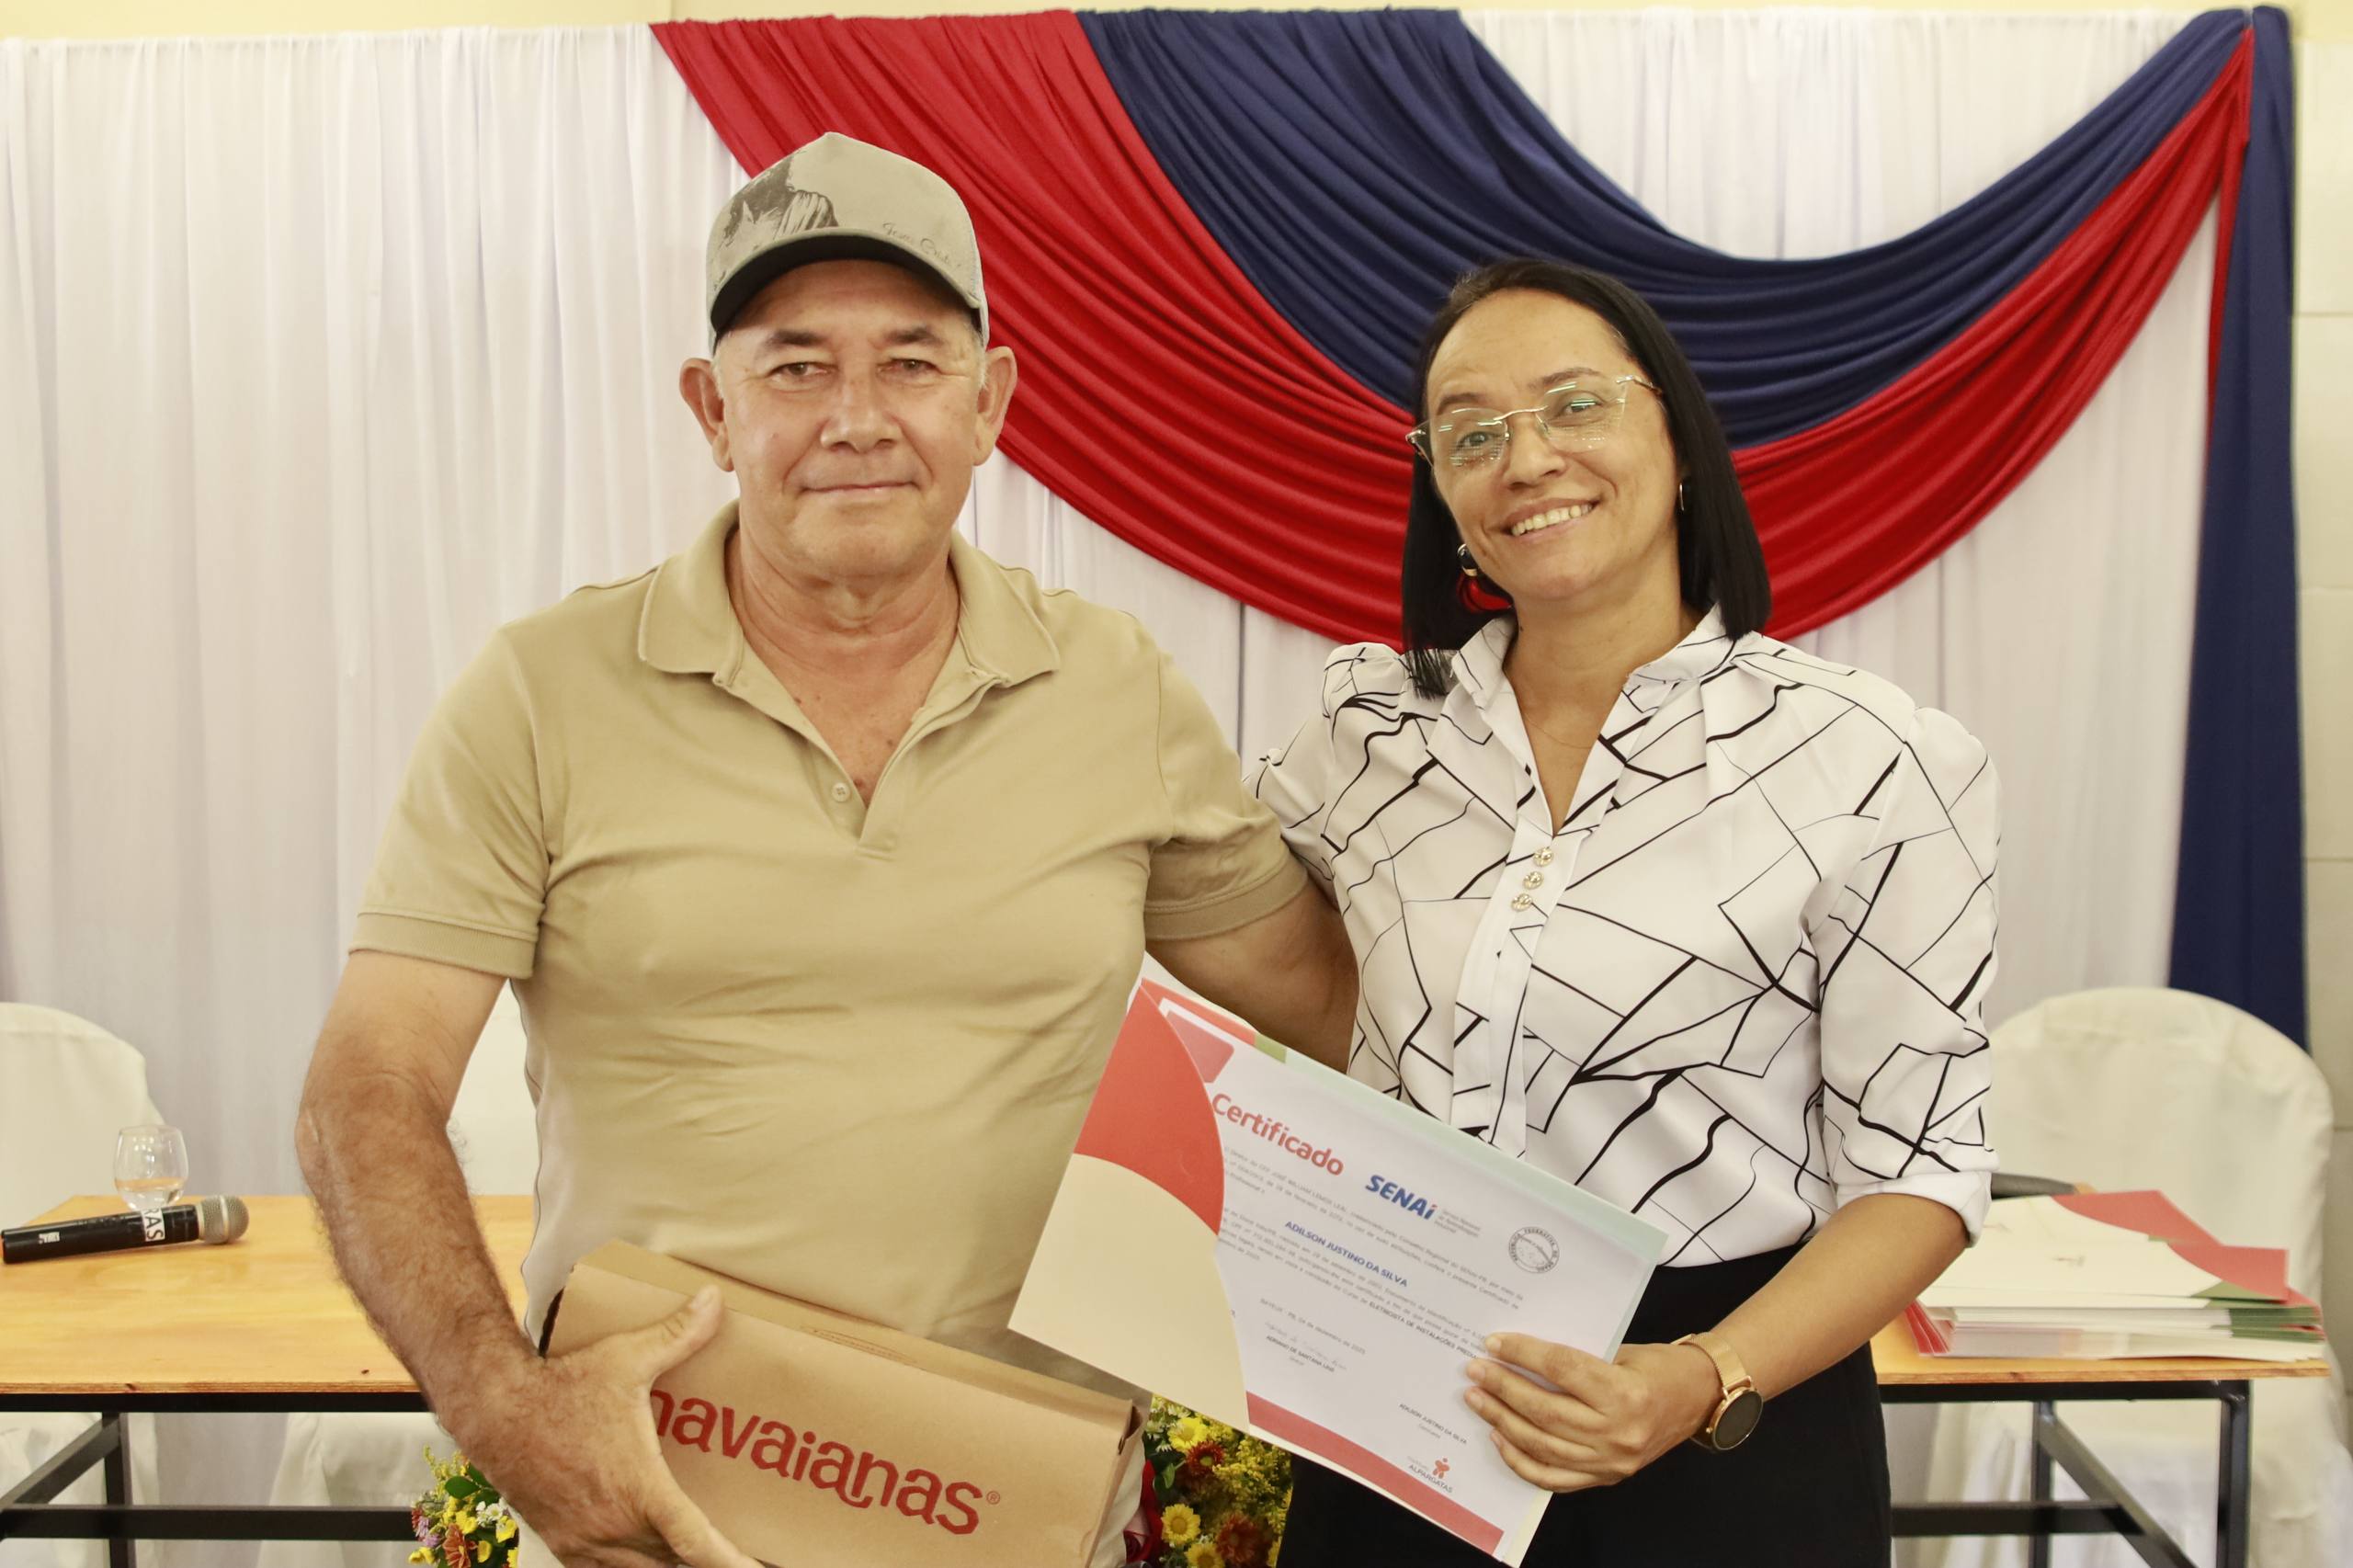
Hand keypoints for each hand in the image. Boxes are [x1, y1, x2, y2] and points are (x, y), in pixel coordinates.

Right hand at [446, 1287, 761, 1567]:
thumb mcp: (626, 1357)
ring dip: (672, 1566)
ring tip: (701, 1558)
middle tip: (742, 1557)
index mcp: (639, 1489)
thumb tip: (716, 1300)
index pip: (697, 1544)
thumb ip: (678, 1333)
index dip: (732, 1563)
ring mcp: (585, 1542)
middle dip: (709, 1565)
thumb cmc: (559, 1387)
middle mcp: (613, 1527)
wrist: (493, 1411)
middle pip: (674, 1566)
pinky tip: (649, 1558)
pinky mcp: (563, 1544)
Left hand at [1463, 1334, 1722, 1492]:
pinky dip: (1521, 1460)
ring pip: (1543, 1445)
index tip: (1494, 1343)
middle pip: (1545, 1410)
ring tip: (1477, 1400)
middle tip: (1475, 1371)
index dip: (1523, 1354)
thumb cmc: (1660, 1367)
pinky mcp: (1606, 1478)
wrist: (1699, 1399)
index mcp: (1624, 1393)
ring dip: (1503, 1421)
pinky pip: (1554, 1477)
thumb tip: (1520, 1354)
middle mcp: (1617, 1432)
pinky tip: (1500, 1438)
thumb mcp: (1621, 1352)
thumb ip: (1576, 1359)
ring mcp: (1610, 1461)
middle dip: (1503, 1389)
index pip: (1561, 1369)